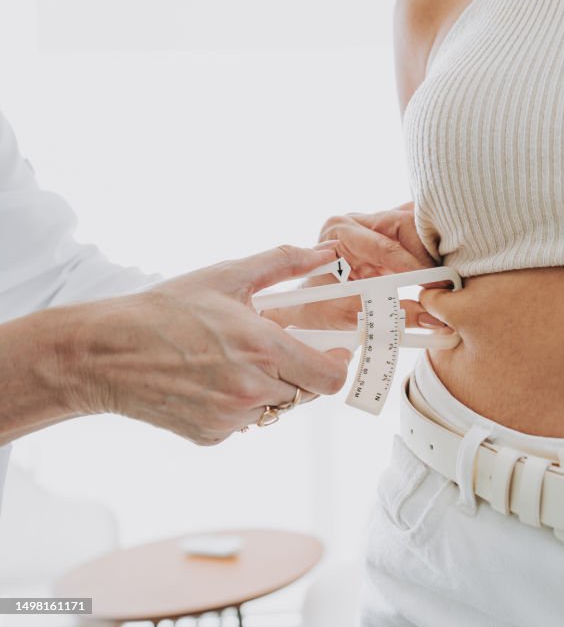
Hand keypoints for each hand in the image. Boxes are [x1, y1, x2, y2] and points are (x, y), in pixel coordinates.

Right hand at [57, 246, 352, 444]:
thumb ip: (284, 263)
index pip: (330, 377)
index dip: (337, 365)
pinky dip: (237, 405)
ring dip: (267, 389)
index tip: (332, 351)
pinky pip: (243, 423)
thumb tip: (326, 251)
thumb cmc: (165, 311)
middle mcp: (252, 389)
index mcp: (264, 349)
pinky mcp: (211, 435)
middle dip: (299, 371)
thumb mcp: (227, 277)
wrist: (104, 353)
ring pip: (275, 408)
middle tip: (274, 349)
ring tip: (232, 361)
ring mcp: (231, 418)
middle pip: (306, 392)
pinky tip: (209, 381)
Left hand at [264, 203, 450, 331]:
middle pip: (406, 225)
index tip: (438, 286)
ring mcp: (374, 225)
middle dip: (429, 254)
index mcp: (339, 233)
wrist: (305, 311)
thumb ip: (394, 316)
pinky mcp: (389, 235)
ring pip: (416, 225)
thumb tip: (434, 319)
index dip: (416, 267)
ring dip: (434, 250)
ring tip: (449, 276)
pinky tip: (444, 269)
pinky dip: (433, 252)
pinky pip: (418, 236)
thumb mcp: (353, 317)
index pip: (386, 246)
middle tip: (448, 281)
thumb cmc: (319, 311)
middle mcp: (357, 222)